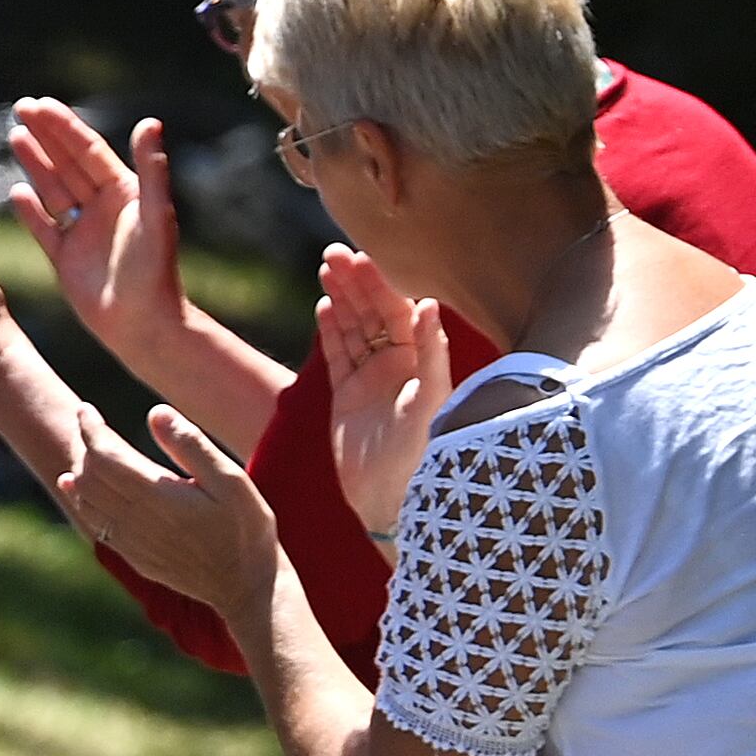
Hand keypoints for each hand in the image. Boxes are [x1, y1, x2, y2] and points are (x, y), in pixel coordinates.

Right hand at [2, 101, 191, 358]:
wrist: (142, 325)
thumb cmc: (154, 271)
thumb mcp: (154, 215)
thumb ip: (150, 169)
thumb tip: (150, 122)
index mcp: (124, 192)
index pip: (88, 151)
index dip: (64, 127)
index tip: (40, 104)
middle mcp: (102, 208)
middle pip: (67, 163)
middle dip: (45, 135)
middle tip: (20, 107)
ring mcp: (82, 233)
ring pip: (53, 189)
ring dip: (35, 163)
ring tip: (15, 136)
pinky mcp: (65, 260)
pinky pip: (44, 228)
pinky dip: (30, 210)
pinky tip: (16, 191)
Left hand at [51, 399, 280, 617]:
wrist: (245, 587)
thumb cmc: (246, 529)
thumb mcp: (231, 481)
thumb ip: (191, 446)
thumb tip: (155, 413)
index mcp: (156, 496)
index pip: (105, 456)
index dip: (91, 430)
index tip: (86, 409)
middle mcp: (135, 520)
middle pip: (90, 476)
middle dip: (84, 445)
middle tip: (87, 421)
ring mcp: (131, 542)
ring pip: (87, 500)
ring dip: (79, 471)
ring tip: (82, 447)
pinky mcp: (135, 557)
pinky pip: (95, 524)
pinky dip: (81, 499)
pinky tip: (76, 487)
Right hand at [315, 244, 447, 541]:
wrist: (396, 502)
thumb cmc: (424, 454)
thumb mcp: (431, 401)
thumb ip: (431, 353)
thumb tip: (428, 304)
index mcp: (420, 361)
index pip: (397, 311)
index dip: (378, 284)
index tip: (359, 258)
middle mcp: (398, 366)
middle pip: (372, 314)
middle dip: (354, 284)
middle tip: (332, 253)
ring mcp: (371, 382)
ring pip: (353, 331)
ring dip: (340, 301)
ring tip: (325, 271)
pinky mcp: (348, 401)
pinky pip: (338, 359)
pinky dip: (330, 334)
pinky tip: (324, 309)